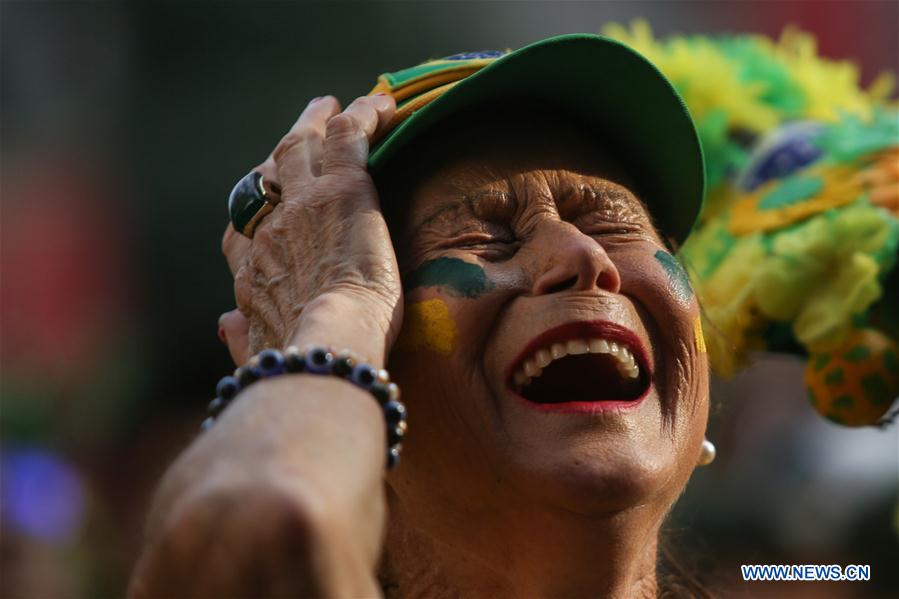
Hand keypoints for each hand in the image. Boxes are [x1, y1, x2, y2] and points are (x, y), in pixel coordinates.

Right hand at [223, 95, 402, 365]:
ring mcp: (303, 205)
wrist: (326, 350)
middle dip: (282, 151)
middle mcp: (269, 231)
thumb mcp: (261, 354)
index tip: (272, 199)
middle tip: (300, 131)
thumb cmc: (302, 364)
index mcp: (251, 272)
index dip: (259, 207)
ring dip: (315, 122)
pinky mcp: (342, 191)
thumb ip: (242, 338)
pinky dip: (364, 116)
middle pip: (268, 175)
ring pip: (302, 146)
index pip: (245, 227)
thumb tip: (225, 326)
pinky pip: (349, 137)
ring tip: (329, 105)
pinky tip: (382, 106)